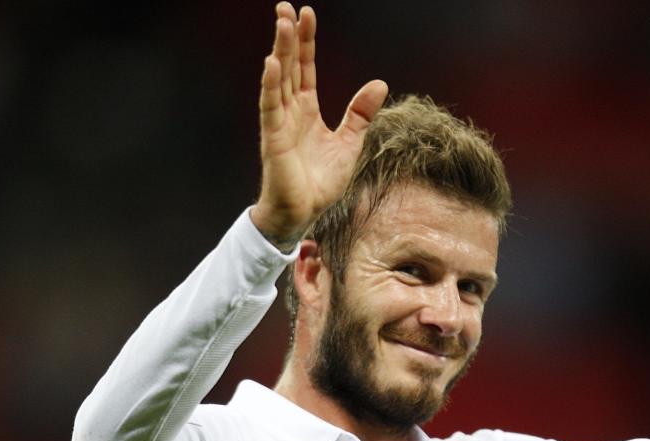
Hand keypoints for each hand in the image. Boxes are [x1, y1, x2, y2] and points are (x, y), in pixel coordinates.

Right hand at [251, 3, 387, 243]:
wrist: (304, 212)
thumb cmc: (320, 182)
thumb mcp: (349, 144)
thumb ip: (360, 114)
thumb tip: (379, 84)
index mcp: (307, 110)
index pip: (306, 68)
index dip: (307, 42)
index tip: (307, 15)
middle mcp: (291, 111)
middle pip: (290, 65)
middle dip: (288, 36)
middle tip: (285, 7)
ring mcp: (280, 122)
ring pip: (279, 79)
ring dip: (280, 51)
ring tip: (281, 23)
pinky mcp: (273, 138)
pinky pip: (270, 106)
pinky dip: (271, 85)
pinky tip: (272, 63)